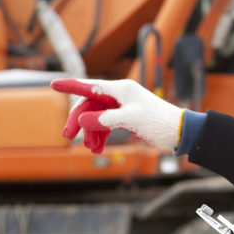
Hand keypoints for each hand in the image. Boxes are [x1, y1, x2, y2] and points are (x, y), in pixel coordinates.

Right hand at [50, 78, 183, 152]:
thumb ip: (105, 119)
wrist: (179, 131)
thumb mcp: (130, 120)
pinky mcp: (126, 118)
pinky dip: (100, 135)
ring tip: (92, 149)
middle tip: (66, 136)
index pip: (90, 85)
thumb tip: (82, 120)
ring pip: (96, 117)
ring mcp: (122, 107)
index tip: (54, 85)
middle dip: (78, 120)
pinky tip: (97, 148)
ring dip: (90, 132)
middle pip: (89, 105)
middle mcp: (120, 95)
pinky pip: (105, 125)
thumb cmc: (158, 122)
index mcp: (121, 89)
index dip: (71, 86)